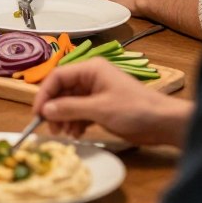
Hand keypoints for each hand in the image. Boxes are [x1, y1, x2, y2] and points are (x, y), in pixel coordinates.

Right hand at [32, 58, 190, 146]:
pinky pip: (80, 112)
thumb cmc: (135, 110)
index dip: (44, 94)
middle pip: (62, 90)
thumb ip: (70, 108)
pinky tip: (76, 134)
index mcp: (90, 69)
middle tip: (50, 128)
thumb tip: (45, 110)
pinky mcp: (101, 107)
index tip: (37, 113)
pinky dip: (75, 122)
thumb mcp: (100, 109)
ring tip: (65, 134)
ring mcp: (96, 92)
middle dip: (55, 109)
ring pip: (69, 103)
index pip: (58, 76)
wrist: (164, 124)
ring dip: (64, 118)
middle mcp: (91, 78)